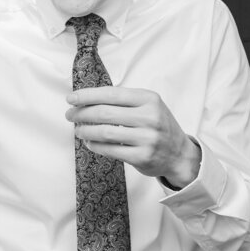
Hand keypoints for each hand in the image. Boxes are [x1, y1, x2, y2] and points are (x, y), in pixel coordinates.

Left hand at [66, 86, 201, 186]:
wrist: (179, 153)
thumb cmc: (158, 125)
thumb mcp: (148, 105)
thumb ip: (123, 101)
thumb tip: (86, 100)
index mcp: (149, 99)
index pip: (111, 94)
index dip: (87, 95)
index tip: (71, 98)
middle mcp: (150, 117)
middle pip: (105, 112)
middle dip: (82, 113)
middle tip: (70, 115)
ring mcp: (147, 138)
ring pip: (105, 132)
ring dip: (86, 130)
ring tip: (78, 130)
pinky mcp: (142, 157)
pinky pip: (110, 150)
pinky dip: (95, 145)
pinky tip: (89, 142)